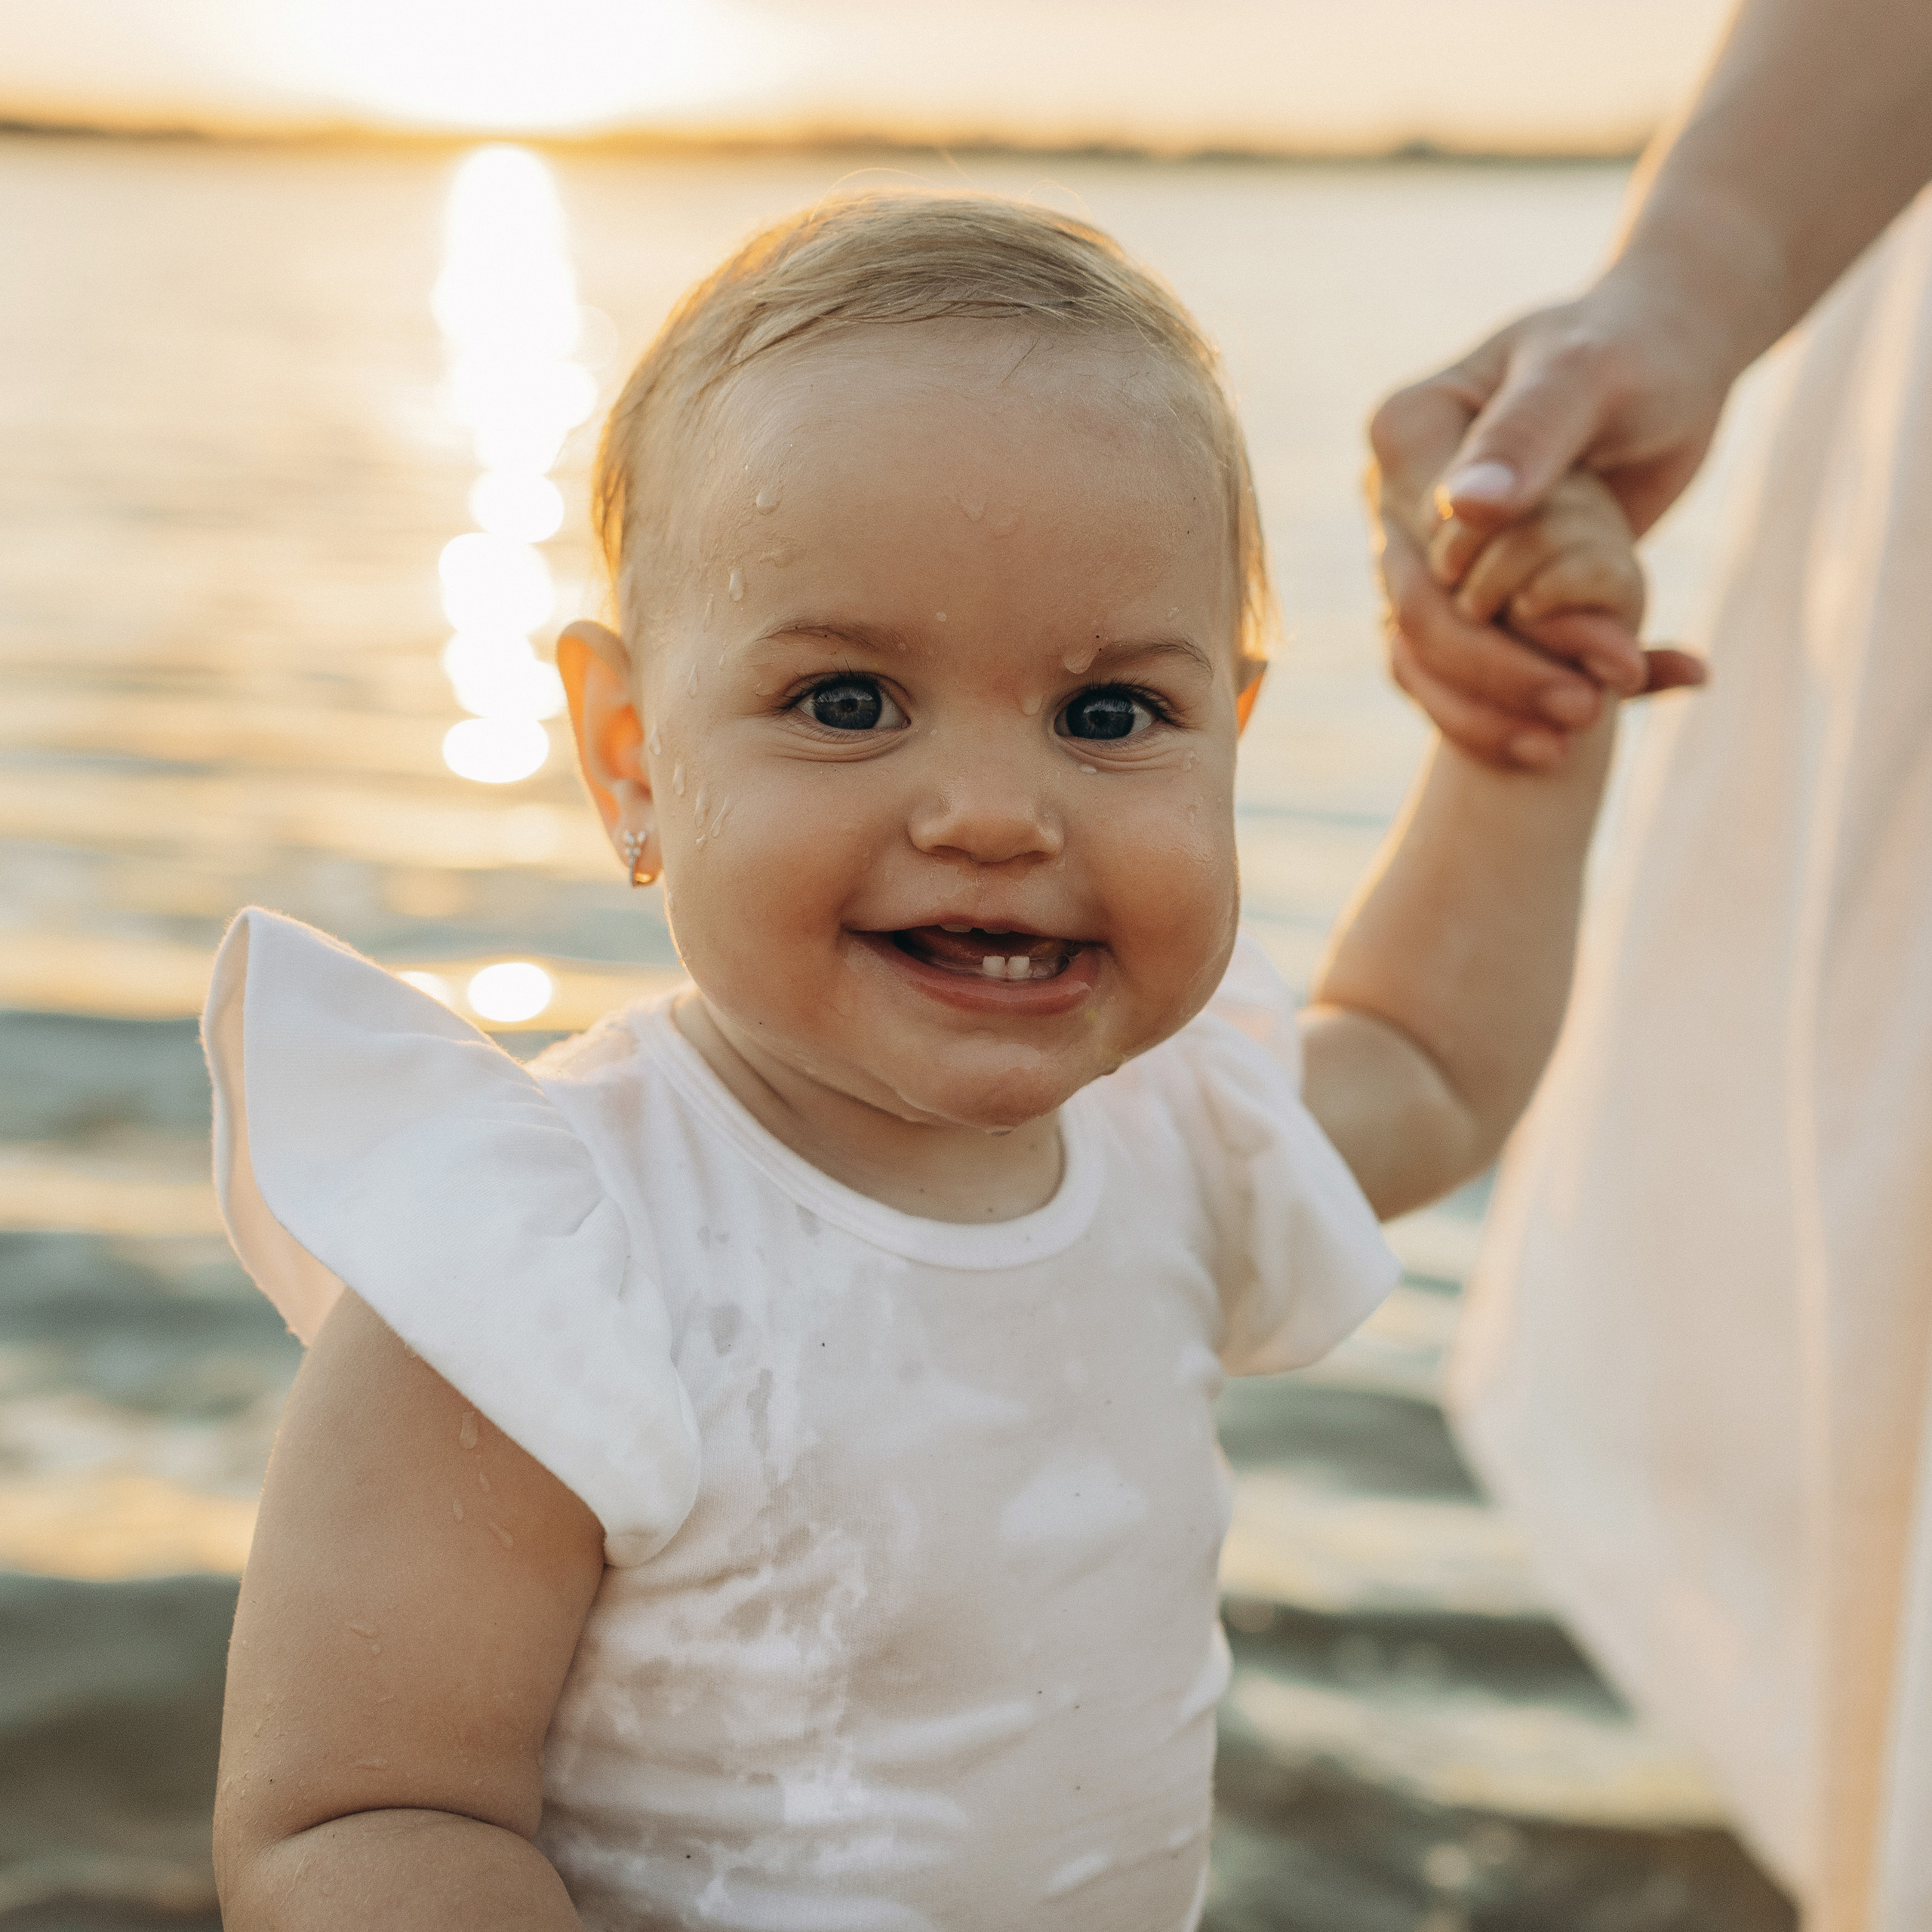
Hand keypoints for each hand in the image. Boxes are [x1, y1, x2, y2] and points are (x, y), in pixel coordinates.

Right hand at [1371, 281, 1726, 765]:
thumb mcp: (1589, 375)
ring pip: (1428, 664)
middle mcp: (1393, 501)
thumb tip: (1465, 510)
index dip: (1497, 631)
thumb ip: (1528, 434)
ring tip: (1594, 728)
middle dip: (1505, 681)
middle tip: (1595, 710)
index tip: (1609, 659)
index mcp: (1403, 439)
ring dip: (1504, 711)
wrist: (1667, 355)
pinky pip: (1468, 671)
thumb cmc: (1633, 346)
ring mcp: (1421, 552)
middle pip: (1420, 626)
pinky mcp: (1463, 590)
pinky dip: (1534, 700)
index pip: (1424, 567)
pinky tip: (1628, 704)